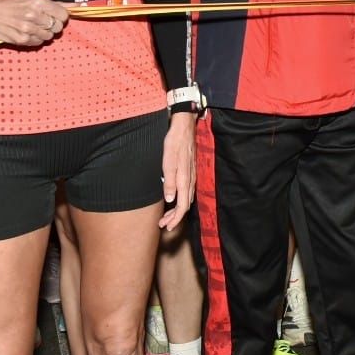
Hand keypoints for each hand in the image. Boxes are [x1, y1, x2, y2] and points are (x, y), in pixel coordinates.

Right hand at [0, 0, 70, 45]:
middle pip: (58, 27)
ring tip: (32, 26)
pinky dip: (35, 39)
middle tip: (41, 21)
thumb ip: (56, 4)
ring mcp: (27, 28)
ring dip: (43, 33)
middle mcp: (33, 15)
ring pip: (49, 37)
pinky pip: (38, 43)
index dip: (61, 17)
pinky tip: (26, 32)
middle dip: (52, 25)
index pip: (64, 15)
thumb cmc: (11, 3)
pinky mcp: (20, 39)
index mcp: (38, 2)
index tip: (54, 16)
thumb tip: (78, 5)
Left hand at [159, 111, 195, 230]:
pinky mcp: (190, 171)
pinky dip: (180, 199)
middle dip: (175, 218)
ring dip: (177, 209)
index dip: (175, 219)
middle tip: (163, 224)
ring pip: (187, 198)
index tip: (167, 227)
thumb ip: (169, 181)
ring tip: (166, 215)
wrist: (184, 127)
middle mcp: (190, 180)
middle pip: (186, 205)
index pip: (183, 206)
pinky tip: (174, 198)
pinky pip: (187, 191)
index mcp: (185, 180)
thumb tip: (170, 200)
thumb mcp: (168, 162)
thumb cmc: (174, 143)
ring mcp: (191, 176)